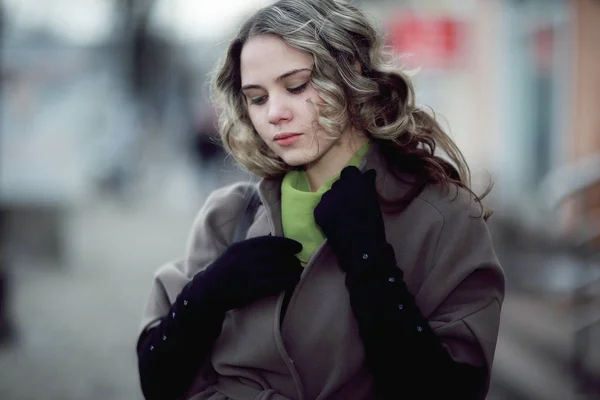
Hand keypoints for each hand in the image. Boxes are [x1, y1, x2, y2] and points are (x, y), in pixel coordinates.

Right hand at [186, 236, 302, 312]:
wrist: (207, 292)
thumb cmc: (224, 272)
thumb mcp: (234, 253)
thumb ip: (252, 248)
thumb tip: (277, 244)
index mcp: (241, 247)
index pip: (270, 241)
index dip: (287, 243)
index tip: (298, 247)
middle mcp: (245, 257)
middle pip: (277, 255)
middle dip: (291, 258)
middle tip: (298, 261)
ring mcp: (249, 273)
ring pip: (278, 268)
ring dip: (292, 269)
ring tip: (298, 270)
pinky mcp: (252, 288)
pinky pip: (276, 282)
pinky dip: (288, 280)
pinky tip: (295, 279)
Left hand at [314, 166, 385, 255]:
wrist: (360, 247)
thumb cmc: (372, 225)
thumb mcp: (373, 202)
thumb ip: (368, 185)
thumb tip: (369, 172)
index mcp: (356, 183)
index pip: (349, 171)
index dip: (351, 178)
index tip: (355, 186)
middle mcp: (339, 187)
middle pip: (338, 183)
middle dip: (343, 190)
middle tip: (349, 203)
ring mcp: (327, 199)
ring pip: (329, 194)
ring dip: (334, 200)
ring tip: (341, 214)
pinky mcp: (318, 211)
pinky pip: (322, 206)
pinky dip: (327, 211)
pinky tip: (334, 221)